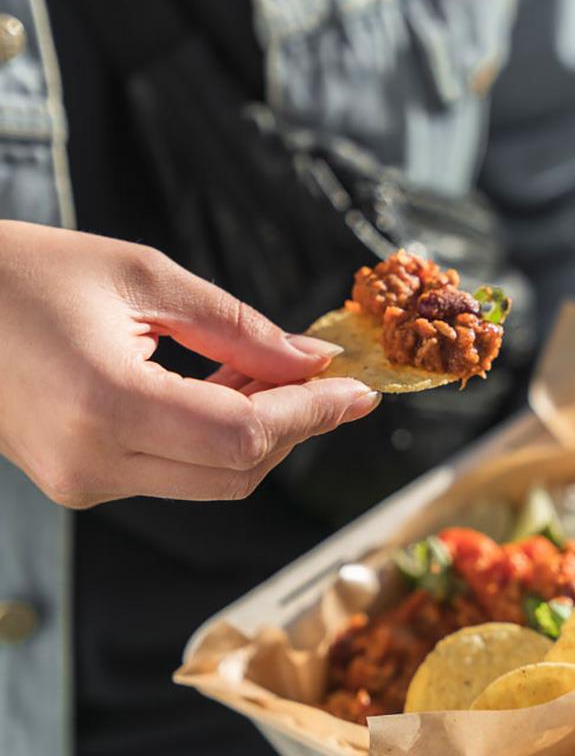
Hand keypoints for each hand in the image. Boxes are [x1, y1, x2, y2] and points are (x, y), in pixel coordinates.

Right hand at [0, 222, 379, 506]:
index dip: (312, 416)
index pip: (243, 436)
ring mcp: (81, 483)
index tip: (359, 392)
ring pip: (210, 481)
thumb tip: (311, 361)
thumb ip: (239, 329)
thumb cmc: (30, 272)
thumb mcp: (146, 278)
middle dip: (294, 427)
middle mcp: (92, 463)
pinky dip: (214, 440)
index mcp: (106, 403)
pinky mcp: (78, 483)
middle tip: (323, 376)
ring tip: (270, 373)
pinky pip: (174, 475)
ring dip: (257, 433)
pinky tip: (224, 390)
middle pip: (236, 473)